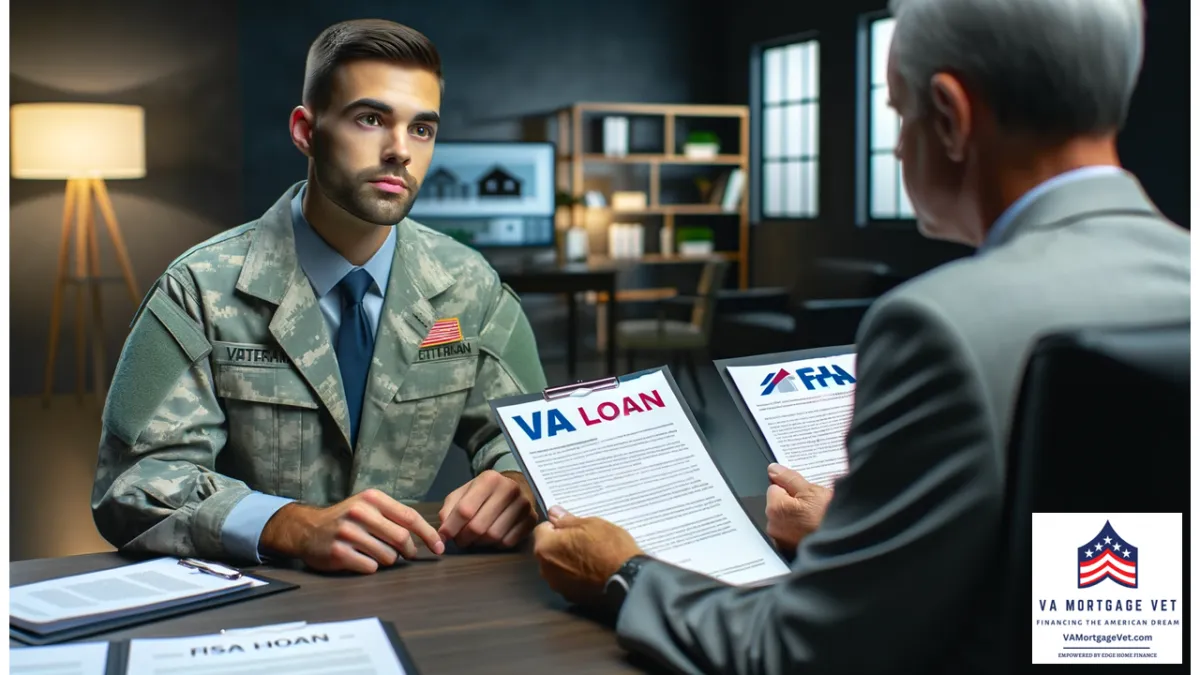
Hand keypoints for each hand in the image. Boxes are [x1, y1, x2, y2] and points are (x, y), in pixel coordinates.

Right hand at [260, 488, 444, 573]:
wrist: (307, 529)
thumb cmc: (346, 519)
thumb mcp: (368, 506)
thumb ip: (394, 516)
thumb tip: (426, 536)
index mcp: (372, 498)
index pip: (410, 517)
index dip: (428, 534)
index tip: (439, 547)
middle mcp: (360, 513)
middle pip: (401, 538)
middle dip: (410, 551)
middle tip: (409, 555)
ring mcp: (348, 533)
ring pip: (388, 556)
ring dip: (388, 559)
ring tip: (375, 553)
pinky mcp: (339, 553)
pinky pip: (370, 567)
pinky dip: (370, 567)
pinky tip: (360, 559)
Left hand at [437, 470, 537, 548]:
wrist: (516, 486)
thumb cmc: (485, 492)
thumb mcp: (463, 493)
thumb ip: (449, 510)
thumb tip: (442, 534)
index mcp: (489, 479)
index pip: (465, 510)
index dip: (451, 528)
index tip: (444, 536)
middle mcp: (509, 489)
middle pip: (478, 526)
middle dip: (464, 538)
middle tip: (460, 540)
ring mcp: (523, 505)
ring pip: (493, 536)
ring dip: (479, 543)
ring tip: (475, 538)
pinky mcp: (531, 519)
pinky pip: (508, 542)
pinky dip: (495, 545)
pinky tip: (492, 538)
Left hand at [532, 506, 643, 605]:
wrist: (629, 579)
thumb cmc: (610, 548)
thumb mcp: (590, 524)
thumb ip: (567, 520)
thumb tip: (554, 513)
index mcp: (546, 548)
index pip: (542, 529)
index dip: (558, 526)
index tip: (574, 527)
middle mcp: (546, 570)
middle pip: (548, 550)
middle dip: (561, 544)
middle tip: (584, 540)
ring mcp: (558, 586)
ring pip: (558, 567)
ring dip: (568, 561)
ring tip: (592, 556)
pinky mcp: (572, 598)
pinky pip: (569, 581)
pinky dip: (577, 576)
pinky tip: (594, 571)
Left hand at [765, 463, 833, 554]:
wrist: (846, 544)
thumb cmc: (831, 518)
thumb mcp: (812, 491)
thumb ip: (789, 478)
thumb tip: (773, 470)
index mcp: (775, 509)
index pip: (774, 487)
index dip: (791, 488)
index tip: (805, 493)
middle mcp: (773, 527)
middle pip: (779, 505)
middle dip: (793, 502)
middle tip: (814, 506)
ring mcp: (782, 541)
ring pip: (786, 519)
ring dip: (797, 517)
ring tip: (816, 518)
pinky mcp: (790, 551)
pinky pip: (792, 533)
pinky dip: (800, 530)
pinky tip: (814, 529)